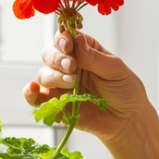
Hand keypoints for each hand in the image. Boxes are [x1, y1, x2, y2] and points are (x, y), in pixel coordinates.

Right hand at [24, 31, 153, 144]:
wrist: (128, 120)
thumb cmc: (125, 91)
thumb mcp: (115, 69)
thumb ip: (94, 56)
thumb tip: (76, 38)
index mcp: (84, 51)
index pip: (65, 38)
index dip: (63, 39)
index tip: (69, 46)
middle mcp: (69, 66)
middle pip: (50, 54)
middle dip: (57, 59)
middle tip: (71, 67)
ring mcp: (61, 85)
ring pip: (44, 74)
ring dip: (54, 77)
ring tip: (71, 83)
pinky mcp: (57, 105)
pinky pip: (37, 98)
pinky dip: (30, 93)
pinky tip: (32, 90)